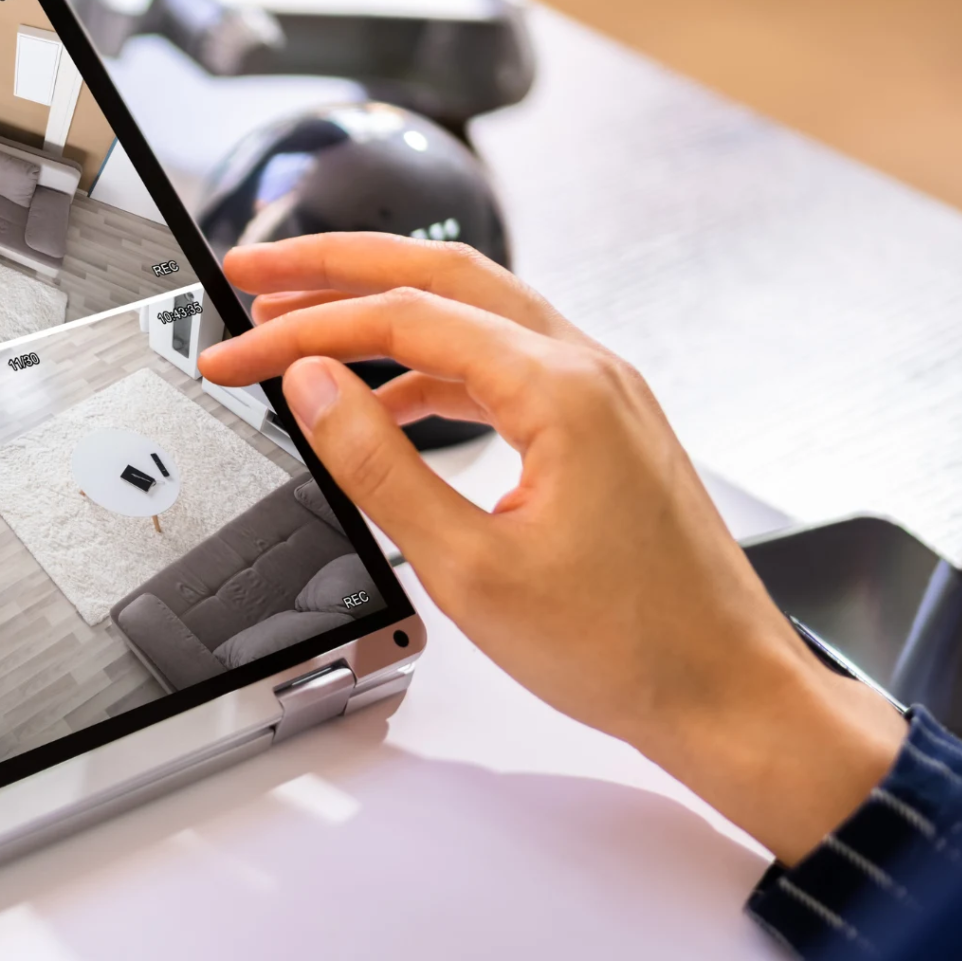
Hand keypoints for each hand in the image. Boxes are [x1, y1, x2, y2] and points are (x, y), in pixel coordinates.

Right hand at [200, 235, 903, 864]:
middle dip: (339, 267)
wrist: (726, 693)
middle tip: (255, 272)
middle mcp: (590, 370)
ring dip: (384, 314)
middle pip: (443, 275)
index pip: (404, 318)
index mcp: (561, 391)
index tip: (236, 353)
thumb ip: (378, 466)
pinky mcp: (605, 428)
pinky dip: (431, 368)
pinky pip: (504, 366)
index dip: (305, 328)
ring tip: (305, 333)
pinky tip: (386, 405)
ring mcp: (604, 394)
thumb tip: (315, 389)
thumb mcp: (468, 567)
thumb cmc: (627, 647)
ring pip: (476, 314)